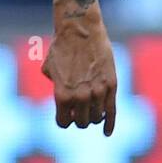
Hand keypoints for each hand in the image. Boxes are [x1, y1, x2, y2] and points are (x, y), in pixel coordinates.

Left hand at [42, 8, 116, 134]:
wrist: (80, 30)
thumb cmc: (61, 47)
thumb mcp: (49, 69)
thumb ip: (56, 87)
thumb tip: (64, 99)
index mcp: (62, 95)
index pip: (64, 122)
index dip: (64, 120)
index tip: (65, 115)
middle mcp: (80, 96)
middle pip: (82, 122)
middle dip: (79, 118)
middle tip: (78, 110)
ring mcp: (97, 92)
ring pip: (96, 118)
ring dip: (92, 116)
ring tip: (90, 109)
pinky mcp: (111, 85)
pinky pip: (112, 112)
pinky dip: (109, 124)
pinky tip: (106, 133)